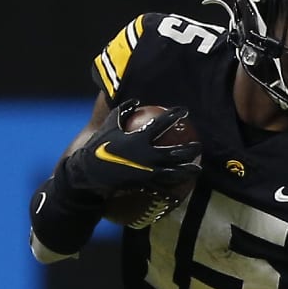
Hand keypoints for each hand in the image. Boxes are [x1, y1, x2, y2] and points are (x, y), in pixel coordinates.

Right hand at [62, 99, 201, 195]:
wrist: (89, 172)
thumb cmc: (99, 146)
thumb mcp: (110, 124)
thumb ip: (124, 110)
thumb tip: (137, 100)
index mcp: (139, 138)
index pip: (162, 124)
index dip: (175, 115)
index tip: (184, 111)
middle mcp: (146, 155)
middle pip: (175, 152)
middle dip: (189, 149)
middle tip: (198, 145)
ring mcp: (146, 172)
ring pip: (173, 172)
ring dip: (187, 170)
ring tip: (197, 169)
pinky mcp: (143, 185)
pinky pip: (161, 187)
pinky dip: (172, 188)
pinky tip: (180, 188)